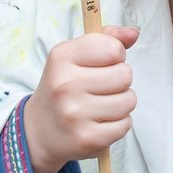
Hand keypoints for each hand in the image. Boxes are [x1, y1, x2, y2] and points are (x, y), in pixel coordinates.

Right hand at [23, 25, 138, 172]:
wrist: (38, 131)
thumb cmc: (64, 86)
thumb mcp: (76, 55)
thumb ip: (107, 39)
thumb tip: (134, 33)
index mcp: (62, 57)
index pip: (113, 48)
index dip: (115, 55)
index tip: (102, 64)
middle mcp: (65, 84)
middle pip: (125, 75)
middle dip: (119, 81)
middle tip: (100, 88)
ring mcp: (74, 114)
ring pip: (129, 100)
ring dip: (121, 103)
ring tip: (100, 105)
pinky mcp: (86, 139)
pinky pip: (125, 124)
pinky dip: (118, 123)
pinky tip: (99, 122)